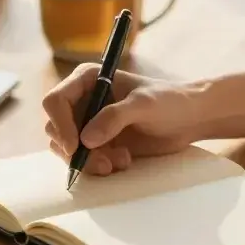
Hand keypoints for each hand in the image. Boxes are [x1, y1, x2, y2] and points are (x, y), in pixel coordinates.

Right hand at [42, 65, 204, 175]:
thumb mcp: (144, 105)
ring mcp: (88, 122)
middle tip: (104, 162)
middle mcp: (82, 100)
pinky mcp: (97, 143)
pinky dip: (98, 165)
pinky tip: (124, 161)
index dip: (60, 124)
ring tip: (120, 161)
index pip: (55, 101)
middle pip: (55, 128)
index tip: (75, 146)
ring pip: (66, 148)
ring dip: (89, 161)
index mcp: (87, 79)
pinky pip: (82, 159)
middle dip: (76, 150)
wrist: (189, 118)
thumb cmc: (169, 101)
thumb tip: (85, 140)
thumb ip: (114, 117)